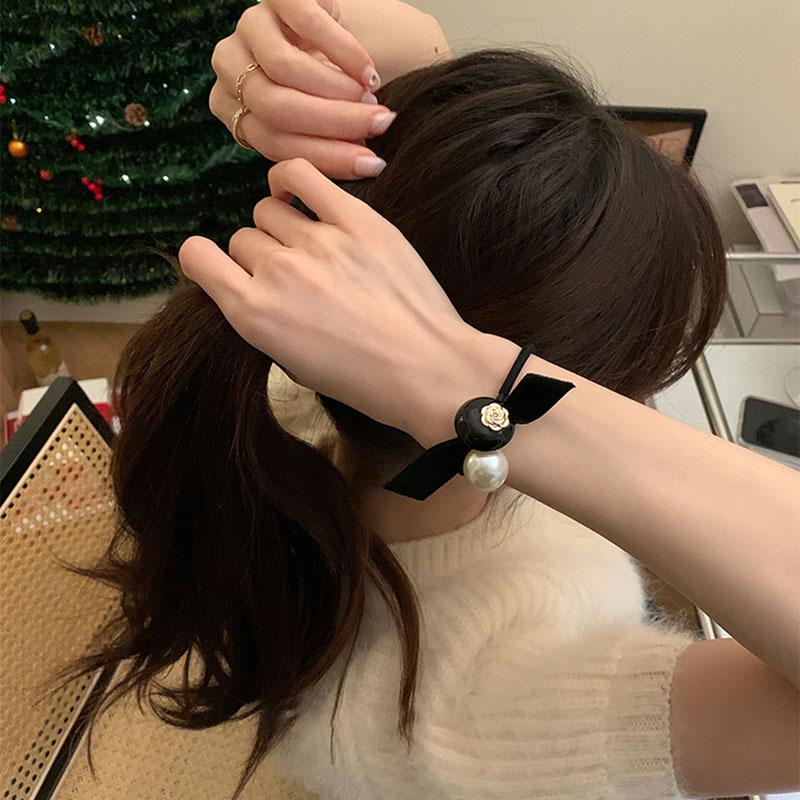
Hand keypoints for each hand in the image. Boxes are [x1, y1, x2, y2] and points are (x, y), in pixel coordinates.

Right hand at [178, 159, 488, 443]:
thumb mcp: (291, 364)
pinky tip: (298, 195)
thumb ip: (261, 317)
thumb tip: (251, 282)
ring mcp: (317, 242)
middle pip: (243, 238)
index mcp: (253, 315)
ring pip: (269, 210)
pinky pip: (300, 175)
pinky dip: (290, 179)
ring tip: (311, 247)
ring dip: (282, 226)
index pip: (197, 258)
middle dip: (261, 255)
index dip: (207, 261)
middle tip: (297, 279)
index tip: (227, 268)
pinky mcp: (356, 220)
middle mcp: (277, 272)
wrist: (425, 370)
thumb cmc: (362, 379)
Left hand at [209, 0, 395, 178]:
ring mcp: (247, 27)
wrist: (325, 29)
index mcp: (231, 106)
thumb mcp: (314, 117)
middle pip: (275, 107)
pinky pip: (307, 23)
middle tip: (378, 128)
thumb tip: (365, 165)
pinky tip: (369, 72)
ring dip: (337, 89)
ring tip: (370, 99)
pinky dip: (345, 52)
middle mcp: (228, 66)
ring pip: (283, 69)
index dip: (326, 157)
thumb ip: (325, 143)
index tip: (371, 164)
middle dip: (334, 123)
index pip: (273, 142)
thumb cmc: (322, 83)